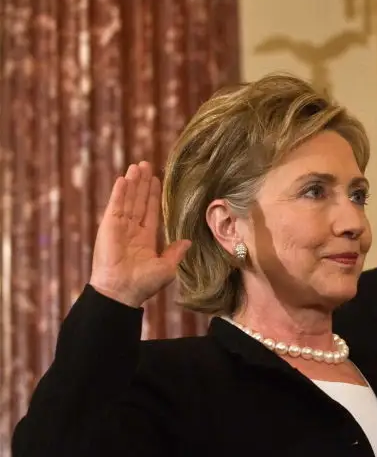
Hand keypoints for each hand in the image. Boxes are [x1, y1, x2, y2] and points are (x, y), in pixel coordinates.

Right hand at [88, 161, 190, 307]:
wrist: (122, 292)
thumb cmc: (143, 284)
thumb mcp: (167, 267)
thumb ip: (176, 252)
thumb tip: (188, 241)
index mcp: (144, 239)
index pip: (150, 211)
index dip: (153, 196)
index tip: (157, 180)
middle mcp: (131, 231)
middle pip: (138, 201)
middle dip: (142, 184)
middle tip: (146, 164)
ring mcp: (119, 228)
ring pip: (127, 200)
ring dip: (132, 183)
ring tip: (138, 166)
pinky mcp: (108, 227)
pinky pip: (115, 206)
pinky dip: (119, 192)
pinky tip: (124, 179)